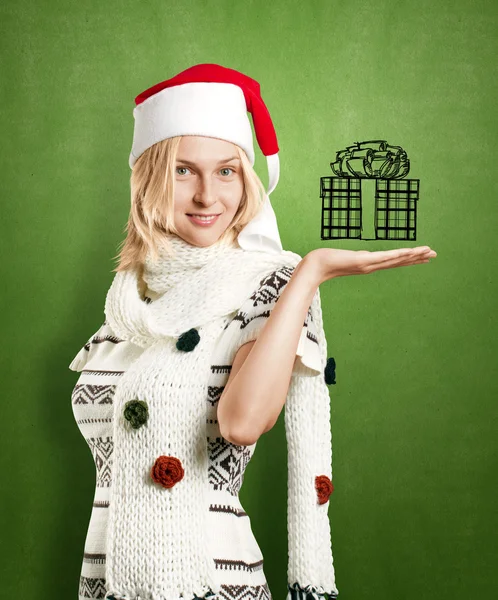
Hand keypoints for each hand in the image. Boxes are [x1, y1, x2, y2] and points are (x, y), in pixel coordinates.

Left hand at [305, 246, 436, 284]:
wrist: (316, 266)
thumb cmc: (327, 261)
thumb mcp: (345, 258)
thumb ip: (354, 258)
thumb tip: (359, 257)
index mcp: (370, 265)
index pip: (393, 261)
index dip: (409, 259)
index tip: (422, 257)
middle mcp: (373, 266)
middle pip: (399, 261)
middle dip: (417, 258)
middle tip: (434, 254)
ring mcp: (370, 264)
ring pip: (396, 260)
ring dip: (413, 256)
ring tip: (429, 252)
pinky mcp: (365, 261)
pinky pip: (386, 257)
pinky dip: (399, 255)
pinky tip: (410, 251)